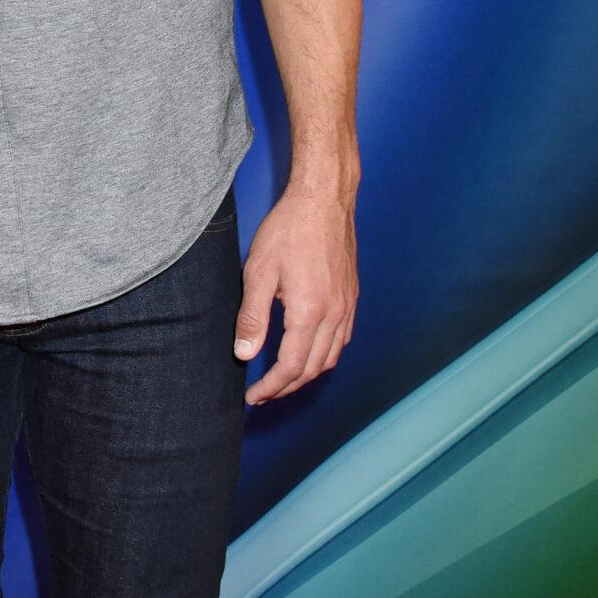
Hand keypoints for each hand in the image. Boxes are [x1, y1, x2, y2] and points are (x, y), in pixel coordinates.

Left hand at [234, 185, 357, 404]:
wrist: (324, 200)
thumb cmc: (288, 230)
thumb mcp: (258, 272)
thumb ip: (252, 317)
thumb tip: (245, 354)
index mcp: (310, 312)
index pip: (291, 367)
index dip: (271, 387)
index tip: (253, 397)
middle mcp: (335, 314)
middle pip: (313, 368)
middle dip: (287, 387)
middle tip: (263, 394)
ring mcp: (347, 306)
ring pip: (331, 357)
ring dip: (306, 374)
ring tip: (282, 379)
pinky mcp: (352, 296)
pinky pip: (342, 339)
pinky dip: (324, 356)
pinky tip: (308, 352)